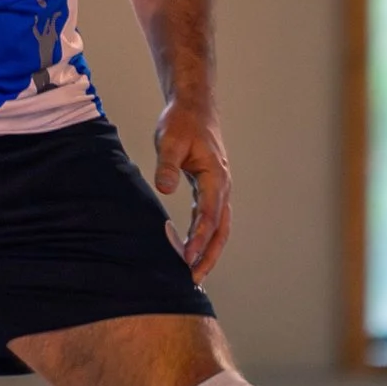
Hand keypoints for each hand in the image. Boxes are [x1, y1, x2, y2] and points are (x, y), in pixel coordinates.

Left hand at [154, 95, 231, 282]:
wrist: (195, 108)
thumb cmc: (181, 122)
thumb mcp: (169, 140)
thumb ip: (167, 165)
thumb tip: (164, 188)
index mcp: (215, 177)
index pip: (209, 215)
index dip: (199, 238)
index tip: (187, 258)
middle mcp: (222, 187)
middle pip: (221, 229)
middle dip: (210, 255)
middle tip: (194, 278)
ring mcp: (219, 190)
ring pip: (220, 228)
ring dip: (210, 250)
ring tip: (195, 274)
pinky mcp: (211, 190)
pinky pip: (212, 220)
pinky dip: (205, 237)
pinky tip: (192, 250)